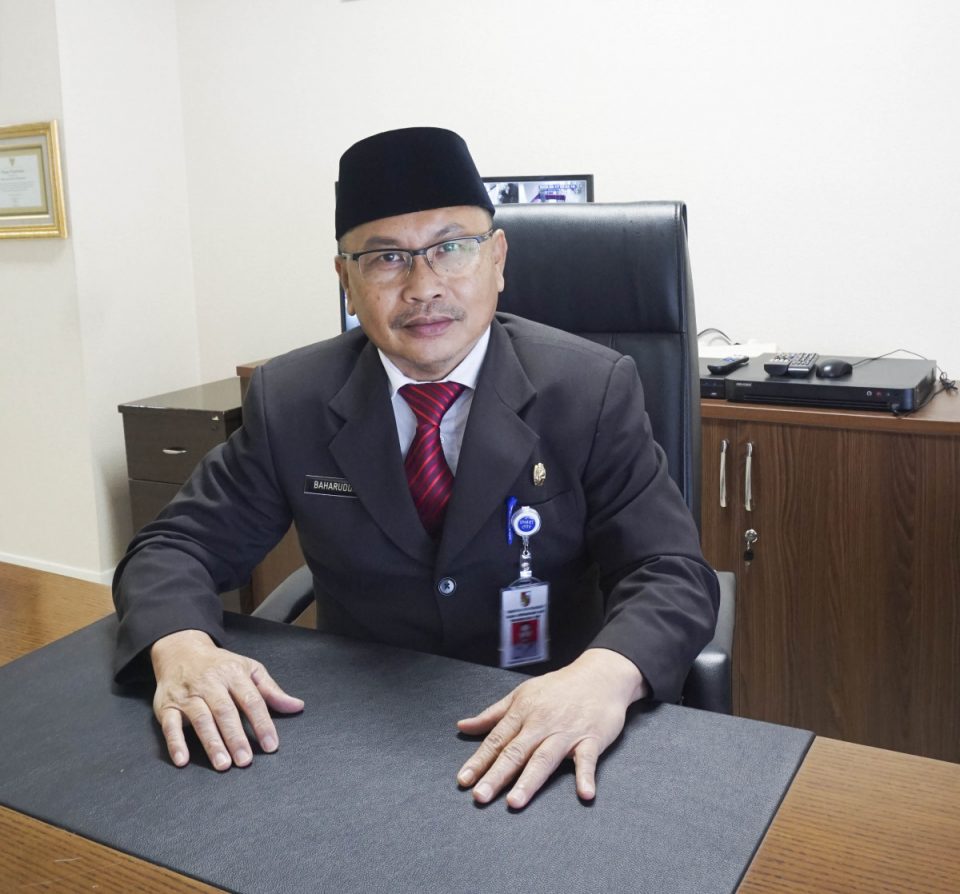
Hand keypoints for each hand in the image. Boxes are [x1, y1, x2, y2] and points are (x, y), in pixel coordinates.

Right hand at [150, 629, 303, 769]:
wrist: (181, 650)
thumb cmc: (221, 665)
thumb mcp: (249, 669)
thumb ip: (271, 691)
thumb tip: (297, 706)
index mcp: (234, 674)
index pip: (251, 700)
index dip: (262, 723)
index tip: (271, 745)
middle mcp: (211, 684)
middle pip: (225, 711)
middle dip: (236, 737)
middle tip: (245, 760)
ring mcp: (188, 695)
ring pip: (201, 719)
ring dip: (212, 743)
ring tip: (223, 764)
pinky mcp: (166, 706)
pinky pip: (170, 725)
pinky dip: (175, 743)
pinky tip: (183, 760)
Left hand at [456, 648, 646, 807]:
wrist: (599, 676)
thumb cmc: (557, 687)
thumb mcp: (521, 694)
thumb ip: (492, 715)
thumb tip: (462, 726)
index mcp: (522, 712)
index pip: (496, 740)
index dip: (478, 761)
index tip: (463, 781)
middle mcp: (540, 724)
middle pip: (515, 752)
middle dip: (497, 775)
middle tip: (480, 796)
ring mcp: (566, 732)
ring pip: (544, 758)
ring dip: (529, 780)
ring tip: (515, 801)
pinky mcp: (591, 739)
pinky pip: (587, 759)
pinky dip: (586, 776)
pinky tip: (584, 794)